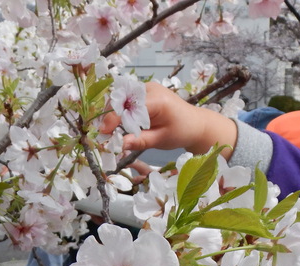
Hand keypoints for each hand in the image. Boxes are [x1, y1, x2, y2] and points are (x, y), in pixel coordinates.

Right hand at [101, 82, 236, 156]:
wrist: (195, 123)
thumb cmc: (181, 132)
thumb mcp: (160, 140)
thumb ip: (139, 141)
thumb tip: (119, 145)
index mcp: (157, 100)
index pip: (129, 107)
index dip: (114, 119)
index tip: (104, 133)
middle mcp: (150, 89)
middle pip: (122, 98)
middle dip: (110, 115)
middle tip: (105, 133)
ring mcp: (147, 87)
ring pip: (122, 97)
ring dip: (114, 112)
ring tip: (110, 130)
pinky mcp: (145, 91)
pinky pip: (127, 98)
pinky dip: (121, 109)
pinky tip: (119, 123)